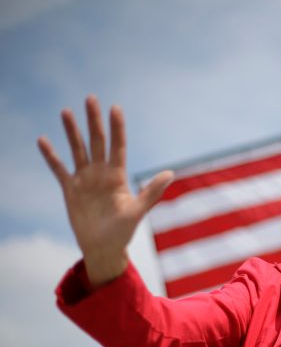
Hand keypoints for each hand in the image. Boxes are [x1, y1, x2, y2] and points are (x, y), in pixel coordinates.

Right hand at [38, 95, 173, 287]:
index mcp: (118, 176)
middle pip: (97, 142)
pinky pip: (59, 168)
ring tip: (66, 112)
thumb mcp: (137, 211)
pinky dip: (51, 156)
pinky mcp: (70, 189)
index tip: (115, 107)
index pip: (118, 146)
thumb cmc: (123, 232)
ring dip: (72, 132)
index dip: (117, 127)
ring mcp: (85, 179)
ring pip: (78, 150)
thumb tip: (171, 173)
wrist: (104, 248)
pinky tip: (43, 140)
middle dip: (94, 121)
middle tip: (90, 98)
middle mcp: (101, 173)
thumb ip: (152, 192)